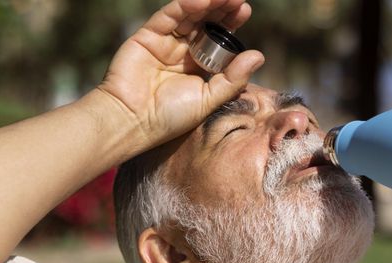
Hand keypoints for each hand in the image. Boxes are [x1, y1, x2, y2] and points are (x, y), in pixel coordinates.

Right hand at [98, 0, 264, 148]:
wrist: (133, 121)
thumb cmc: (170, 117)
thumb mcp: (208, 99)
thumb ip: (232, 78)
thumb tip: (258, 55)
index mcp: (198, 67)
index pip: (217, 39)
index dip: (230, 24)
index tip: (244, 10)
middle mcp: (182, 52)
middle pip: (205, 23)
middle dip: (222, 9)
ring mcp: (165, 42)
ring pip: (188, 16)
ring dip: (207, 4)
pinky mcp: (147, 36)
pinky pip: (168, 16)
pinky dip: (184, 6)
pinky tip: (202, 1)